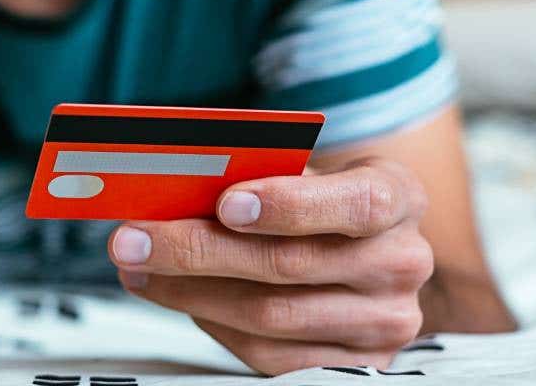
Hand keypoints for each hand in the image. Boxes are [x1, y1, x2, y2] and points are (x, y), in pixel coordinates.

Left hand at [108, 157, 431, 374]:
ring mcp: (385, 321)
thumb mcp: (307, 171)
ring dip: (189, 291)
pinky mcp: (356, 365)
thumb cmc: (321, 201)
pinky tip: (178, 297)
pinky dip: (212, 323)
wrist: (366, 250)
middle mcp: (401, 262)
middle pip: (290, 264)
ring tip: (139, 268)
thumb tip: (174, 186)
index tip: (226, 201)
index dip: (288, 204)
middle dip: (197, 249)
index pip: (355, 202)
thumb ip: (258, 173)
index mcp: (396, 197)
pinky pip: (269, 354)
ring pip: (270, 315)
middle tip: (134, 238)